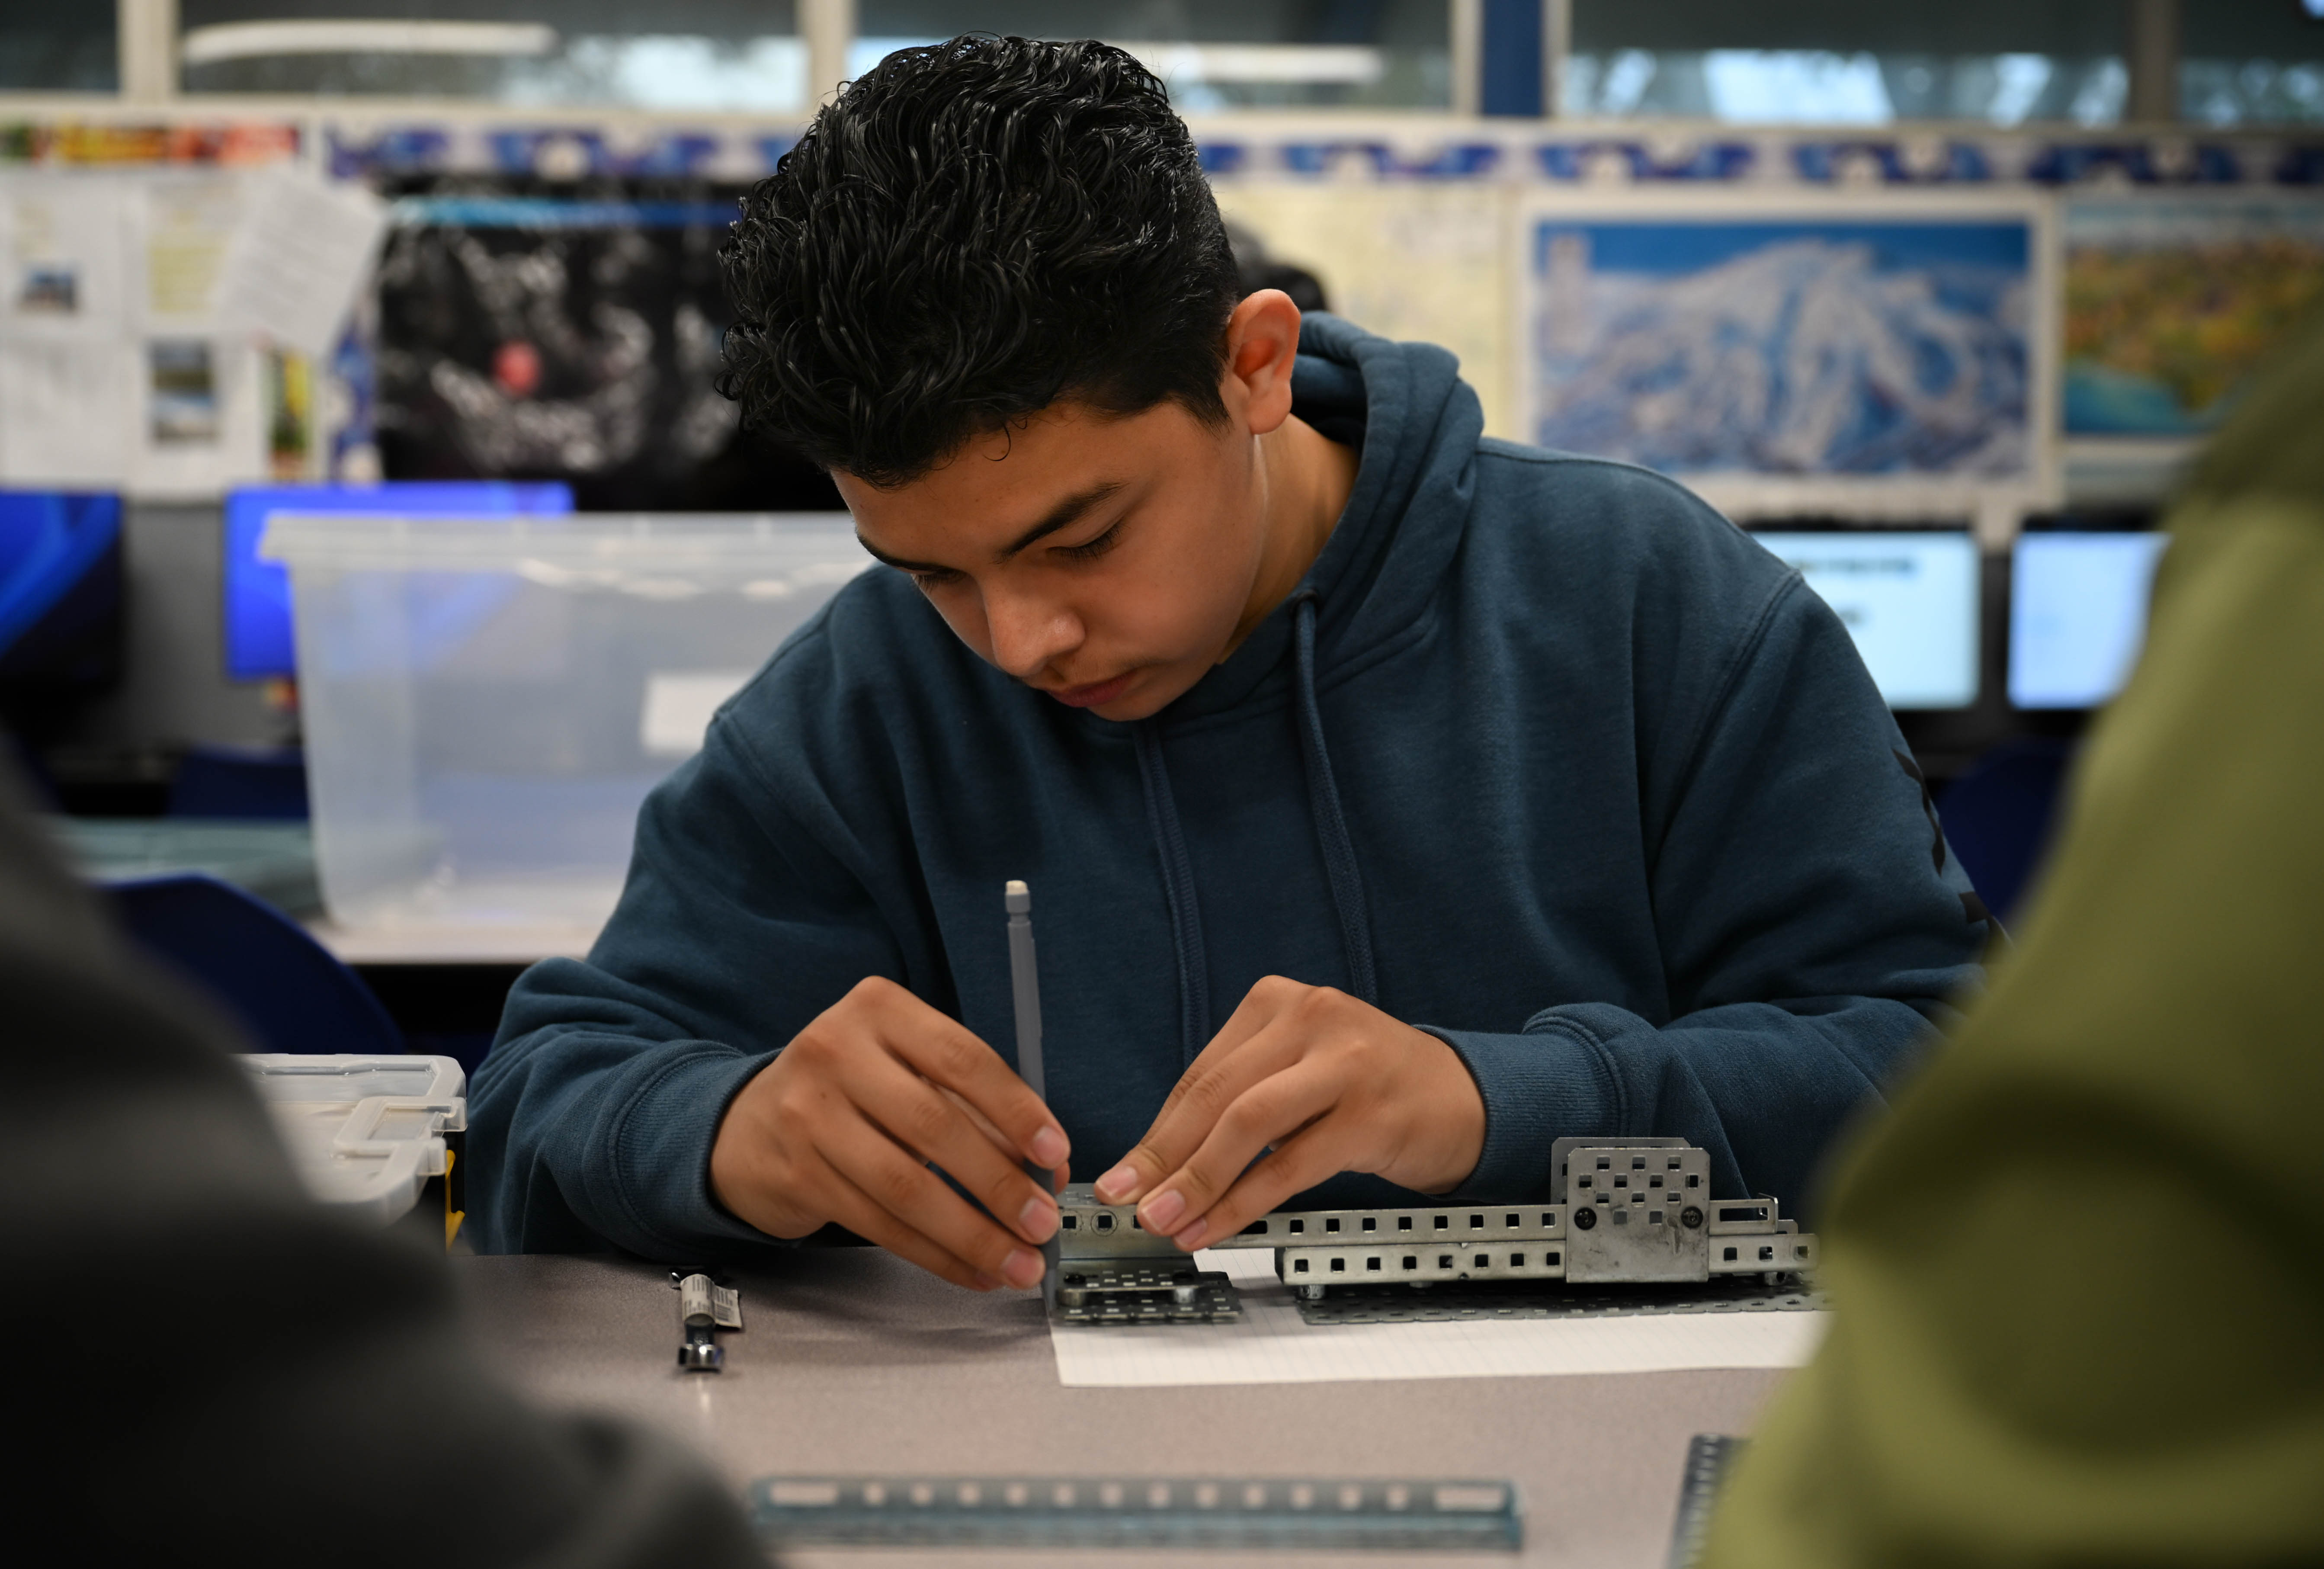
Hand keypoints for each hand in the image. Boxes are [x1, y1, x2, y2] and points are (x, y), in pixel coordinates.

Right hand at [709, 976, 1069, 1290]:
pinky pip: (880, 1224)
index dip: (1016, 1110)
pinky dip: (935, 1254)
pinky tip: (971, 1269)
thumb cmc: (850, 1091)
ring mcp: (808, 1114)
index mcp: (879, 1010)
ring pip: (907, 1186)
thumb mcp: (905, 1071)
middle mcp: (836, 1052)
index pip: (962, 1058)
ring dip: (972, 1234)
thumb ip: (974, 1108)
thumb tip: (1046, 1168)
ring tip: (1018, 1262)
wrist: (746, 1125)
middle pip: (935, 1126)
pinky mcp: (798, 1174)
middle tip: (1042, 1223)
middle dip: (1000, 1184)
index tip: (1055, 1154)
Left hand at [1090, 976, 1483, 1249]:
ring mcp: (1345, 1062)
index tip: (1122, 1176)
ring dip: (1199, 1179)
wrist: (1463, 1097)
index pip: (1201, 1075)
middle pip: (1216, 1094)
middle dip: (1164, 1157)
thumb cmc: (1369, 1086)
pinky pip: (1292, 1163)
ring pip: (1248, 1123)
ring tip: (1166, 1219)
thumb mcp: (1299, 1069)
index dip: (1156, 1134)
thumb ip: (1239, 1098)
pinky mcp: (1372, 1112)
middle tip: (1128, 1202)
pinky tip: (1218, 1226)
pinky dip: (1246, 1200)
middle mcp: (1310, 1017)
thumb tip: (1160, 1163)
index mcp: (1278, 1001)